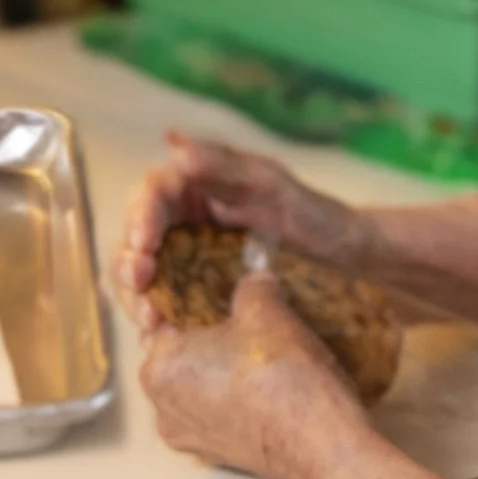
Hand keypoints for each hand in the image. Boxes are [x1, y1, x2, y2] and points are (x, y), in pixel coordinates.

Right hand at [113, 133, 374, 323]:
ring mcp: (189, 259)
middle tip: (139, 283)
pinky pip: (169, 302)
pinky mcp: (199, 293)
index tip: (143, 242)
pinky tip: (163, 332)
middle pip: (136, 237)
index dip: (140, 216)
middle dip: (129, 260)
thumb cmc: (314, 214)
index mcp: (196, 185)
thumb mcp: (273, 185)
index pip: (153, 193)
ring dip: (138, 296)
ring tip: (150, 317)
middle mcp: (185, 220)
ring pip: (145, 274)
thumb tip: (175, 146)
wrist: (348, 261)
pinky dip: (160, 316)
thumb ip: (224, 166)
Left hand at [137, 271, 372, 478]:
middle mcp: (162, 408)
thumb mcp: (266, 309)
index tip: (220, 297)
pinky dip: (232, 401)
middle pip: (177, 359)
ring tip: (256, 356)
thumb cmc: (281, 374)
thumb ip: (252, 287)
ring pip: (196, 390)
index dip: (191, 303)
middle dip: (205, 340)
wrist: (318, 442)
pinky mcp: (216, 458)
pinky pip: (215, 416)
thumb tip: (255, 282)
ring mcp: (189, 439)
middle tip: (241, 324)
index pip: (162, 321)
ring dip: (218, 373)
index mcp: (159, 366)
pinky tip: (263, 387)